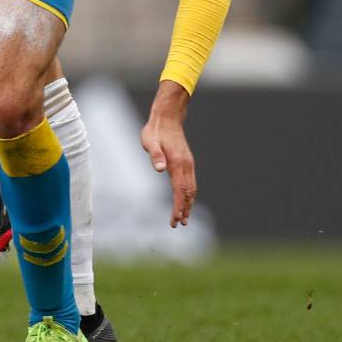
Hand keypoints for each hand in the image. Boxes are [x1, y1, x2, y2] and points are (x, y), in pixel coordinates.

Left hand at [140, 80, 196, 226]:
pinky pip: (191, 182)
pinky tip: (185, 200)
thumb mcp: (150, 141)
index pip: (180, 190)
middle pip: (188, 192)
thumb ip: (155, 155)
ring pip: (192, 188)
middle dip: (184, 209)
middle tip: (178, 224)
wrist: (167, 117)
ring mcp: (188, 163)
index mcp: (177, 162)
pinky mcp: (187, 161)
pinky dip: (189, 194)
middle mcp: (186, 165)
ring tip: (183, 218)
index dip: (178, 206)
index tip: (176, 220)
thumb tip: (160, 169)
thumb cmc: (155, 130)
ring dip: (188, 203)